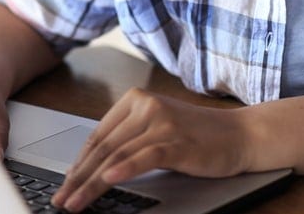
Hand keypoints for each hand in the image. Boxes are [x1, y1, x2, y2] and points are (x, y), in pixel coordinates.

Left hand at [53, 88, 250, 211]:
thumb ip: (128, 139)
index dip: (78, 164)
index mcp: (135, 100)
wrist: (242, 135)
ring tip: (75, 202)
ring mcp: (161, 122)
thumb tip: (92, 168)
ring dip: (92, 183)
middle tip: (61, 198)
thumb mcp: (157, 129)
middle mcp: (145, 106)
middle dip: (78, 178)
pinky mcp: (176, 140)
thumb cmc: (199, 136)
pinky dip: (123, 170)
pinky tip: (107, 182)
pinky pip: (143, 157)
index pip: (98, 136)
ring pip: (116, 156)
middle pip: (103, 147)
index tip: (64, 184)